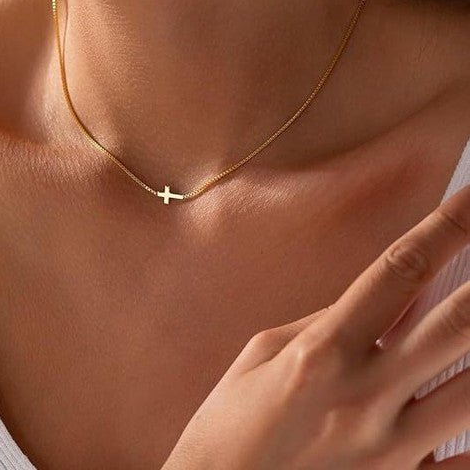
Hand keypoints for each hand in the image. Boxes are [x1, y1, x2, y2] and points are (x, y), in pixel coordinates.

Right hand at [162, 183, 469, 469]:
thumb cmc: (229, 425)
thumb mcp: (262, 354)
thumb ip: (323, 322)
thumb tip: (380, 298)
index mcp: (323, 351)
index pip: (398, 272)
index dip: (445, 228)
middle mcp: (365, 396)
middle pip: (456, 324)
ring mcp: (391, 451)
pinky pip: (466, 462)